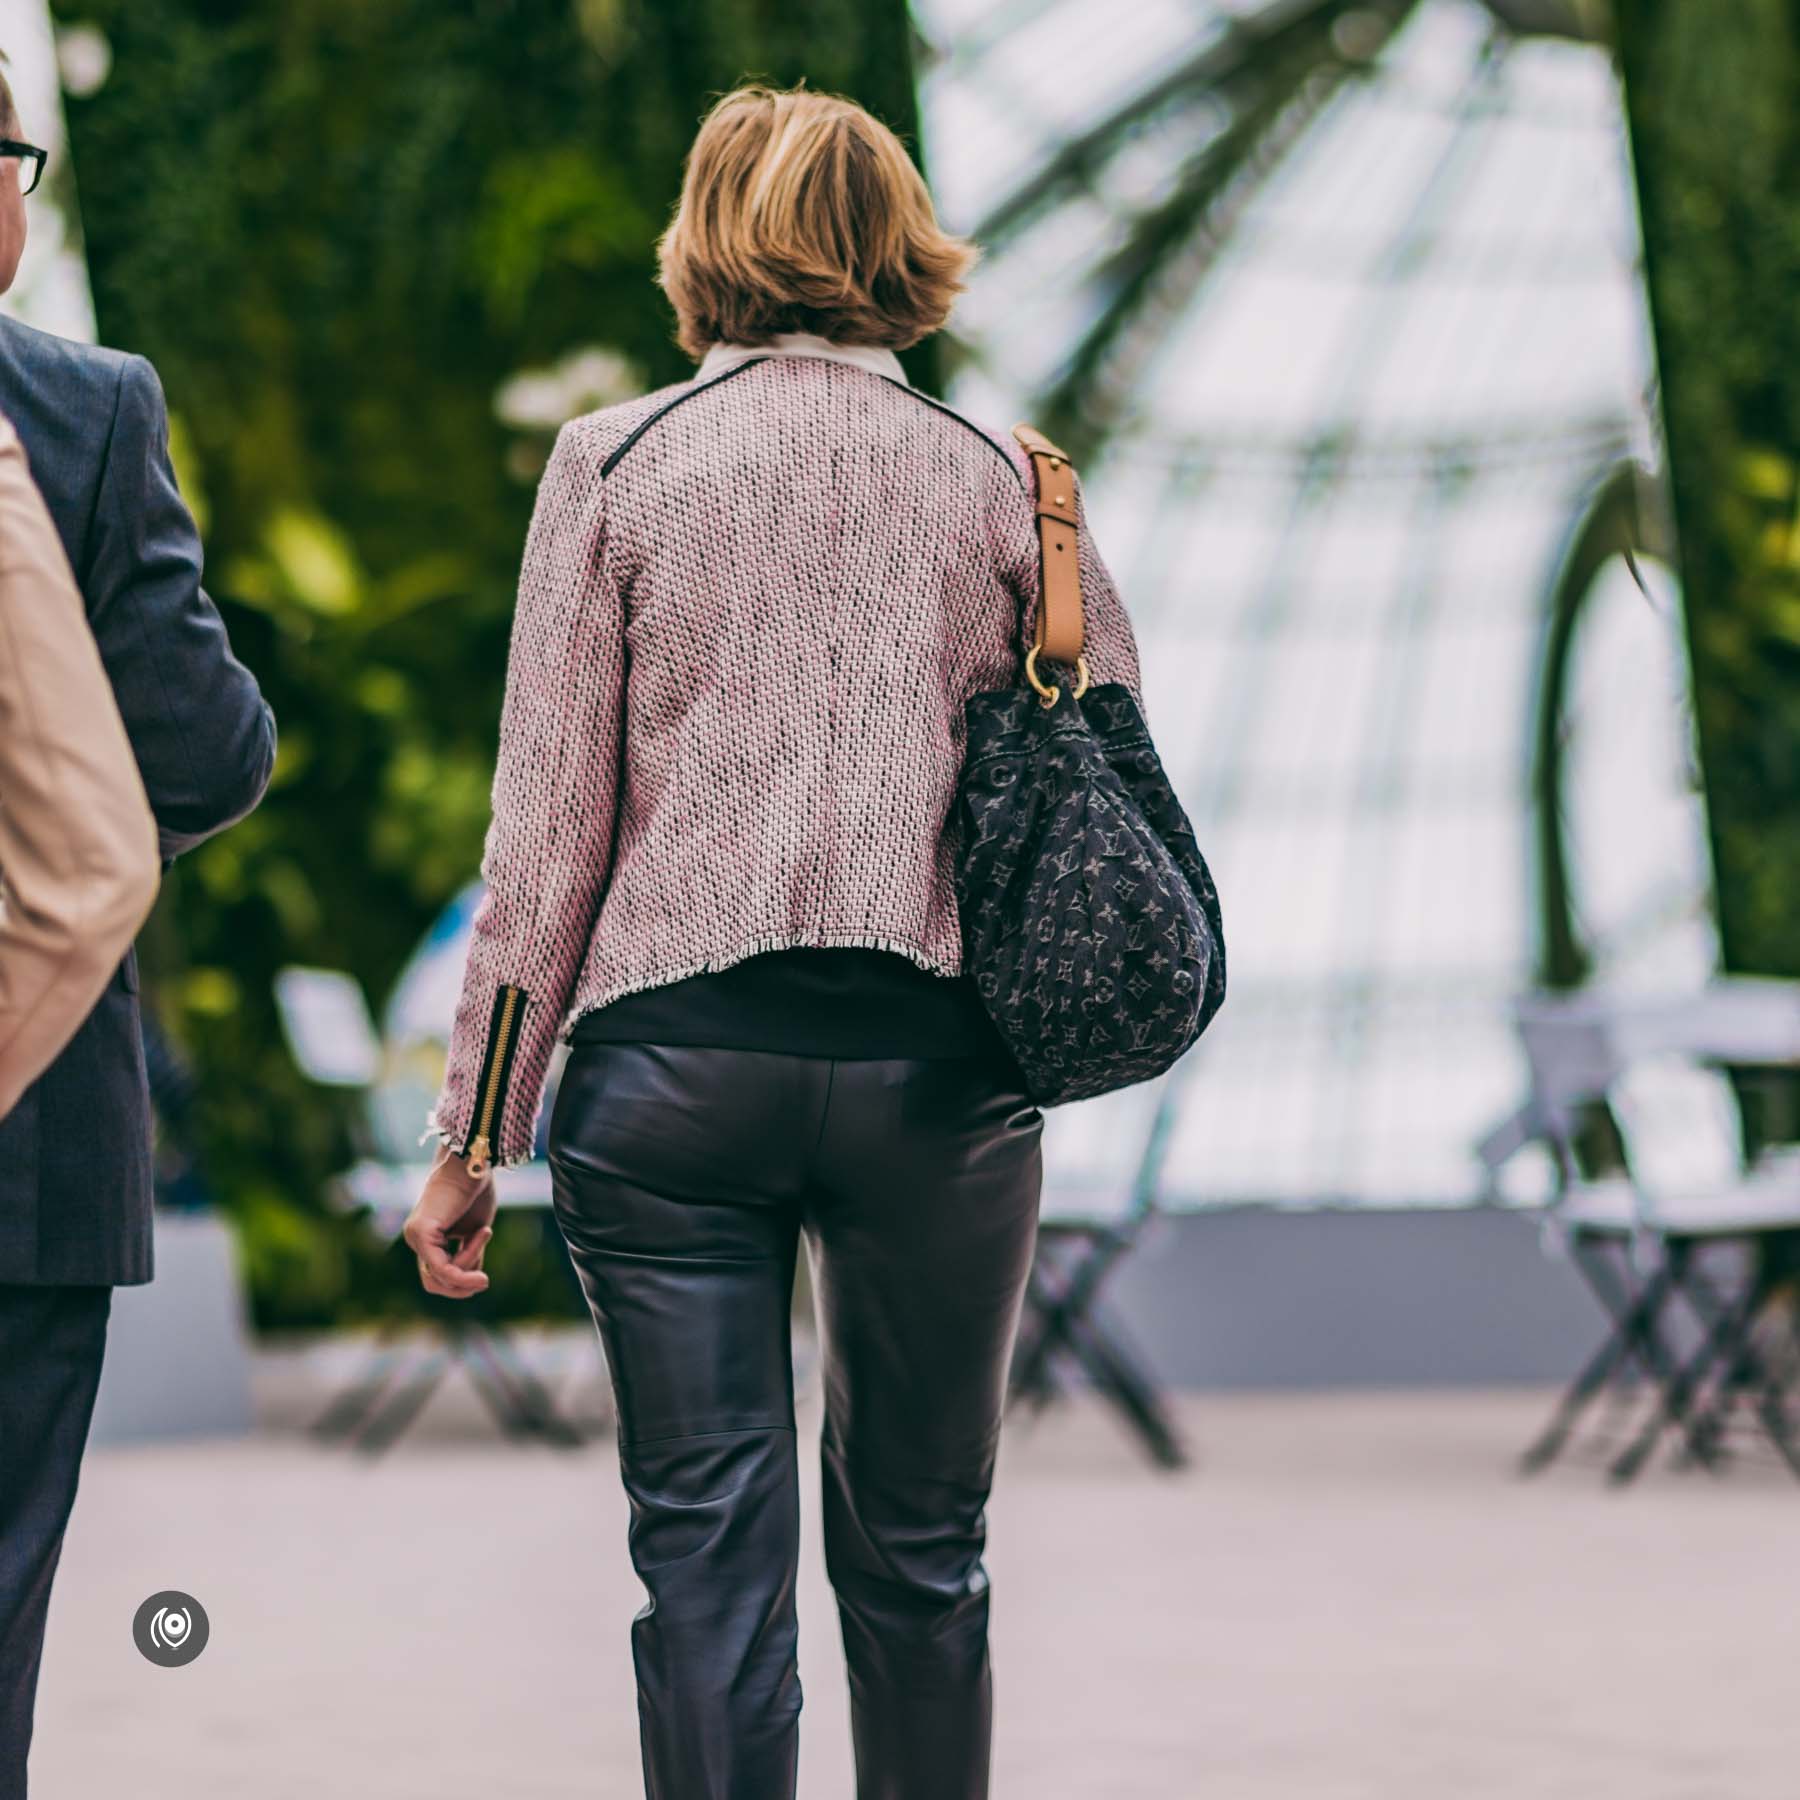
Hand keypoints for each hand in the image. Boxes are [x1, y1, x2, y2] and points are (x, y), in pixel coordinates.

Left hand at [403, 1143, 497, 1298]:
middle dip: (460, 1287)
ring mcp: (414, 1236)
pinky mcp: (421, 1232)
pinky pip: (442, 1268)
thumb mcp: (476, 1231)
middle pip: (433, 1283)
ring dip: (467, 1269)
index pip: (438, 1275)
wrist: (474, 1160)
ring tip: (485, 1237)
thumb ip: (469, 1255)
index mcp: (428, 1237)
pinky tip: (480, 1273)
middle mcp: (416, 1238)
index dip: (462, 1282)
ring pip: (439, 1277)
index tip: (484, 1275)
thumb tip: (473, 1283)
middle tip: (483, 1279)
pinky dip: (462, 1273)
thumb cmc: (476, 1189)